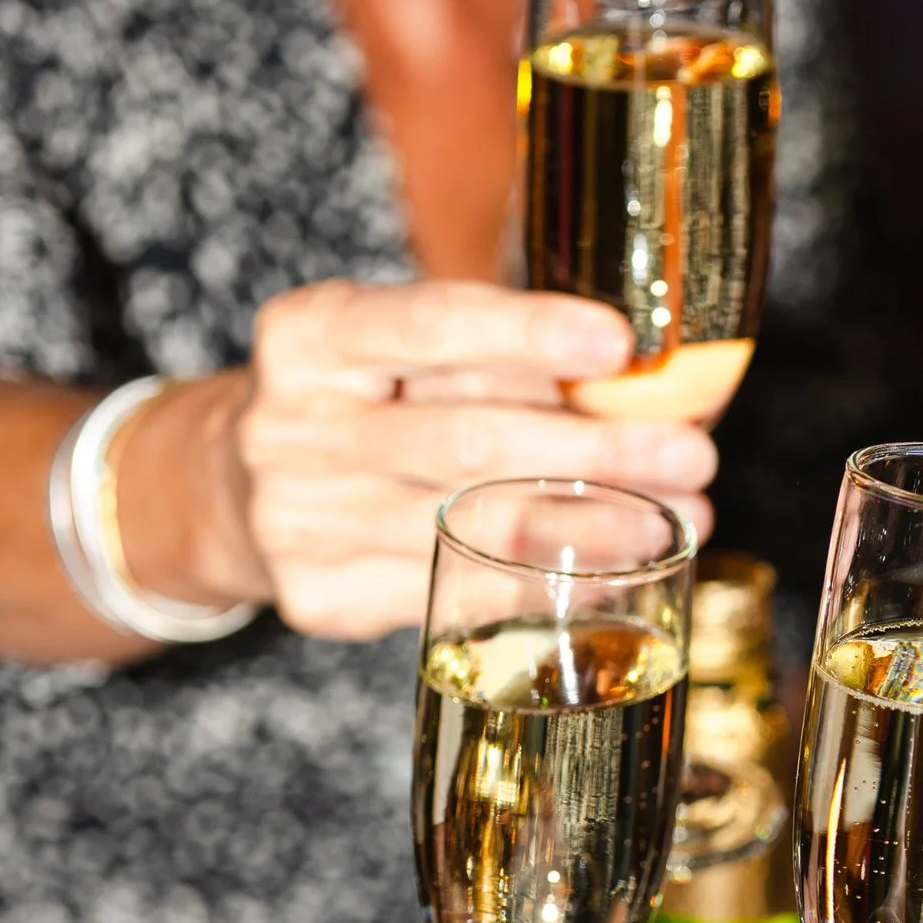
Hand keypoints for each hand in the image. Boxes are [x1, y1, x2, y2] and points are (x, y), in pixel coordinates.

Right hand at [116, 282, 720, 641]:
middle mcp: (294, 427)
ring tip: (681, 521)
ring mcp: (302, 521)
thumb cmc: (358, 403)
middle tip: (693, 455)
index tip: (618, 342)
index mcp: (312, 337)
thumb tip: (643, 379)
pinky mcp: (324, 598)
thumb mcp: (395, 350)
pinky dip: (554, 586)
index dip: (527, 333)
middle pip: (471, 441)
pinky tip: (619, 575)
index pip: (431, 324)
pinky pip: (465, 597)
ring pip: (479, 530)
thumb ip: (493, 355)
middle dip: (598, 452)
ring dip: (597, 530)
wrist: (229, 491)